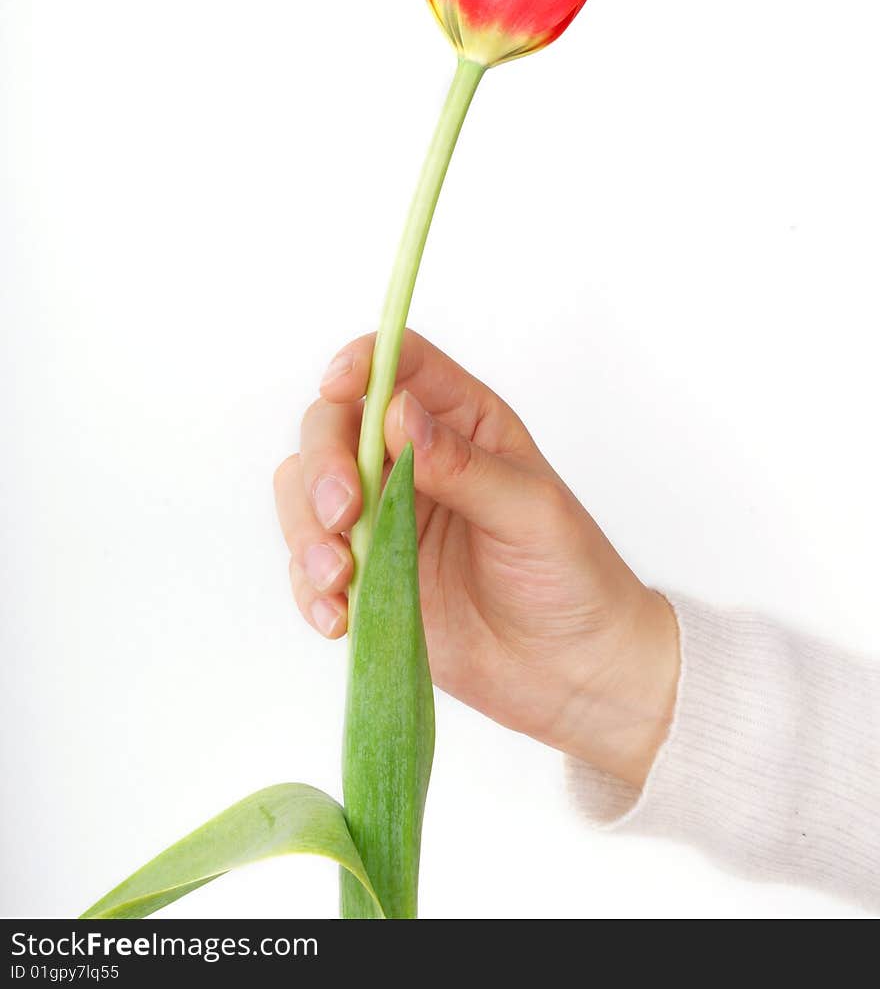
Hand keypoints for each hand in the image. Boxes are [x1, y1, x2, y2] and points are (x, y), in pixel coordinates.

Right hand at [274, 330, 678, 787]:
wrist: (572, 673)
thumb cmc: (572, 577)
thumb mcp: (531, 514)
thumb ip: (464, 466)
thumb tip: (400, 415)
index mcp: (462, 421)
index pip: (400, 365)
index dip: (362, 363)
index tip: (337, 386)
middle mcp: (412, 458)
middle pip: (335, 424)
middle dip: (323, 464)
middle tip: (340, 516)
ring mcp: (382, 516)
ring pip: (305, 491)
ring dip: (304, 530)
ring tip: (339, 581)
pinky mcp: (364, 574)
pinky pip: (308, 564)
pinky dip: (309, 588)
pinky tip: (338, 619)